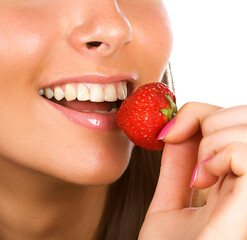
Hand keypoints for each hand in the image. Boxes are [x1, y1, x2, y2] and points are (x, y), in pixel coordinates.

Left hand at [138, 102, 246, 239]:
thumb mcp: (170, 205)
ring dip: (213, 140)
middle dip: (209, 120)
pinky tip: (204, 180)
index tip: (168, 133)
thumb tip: (177, 128)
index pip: (235, 121)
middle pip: (246, 115)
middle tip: (184, 150)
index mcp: (235, 186)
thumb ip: (177, 168)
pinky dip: (222, 154)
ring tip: (198, 176)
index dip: (200, 113)